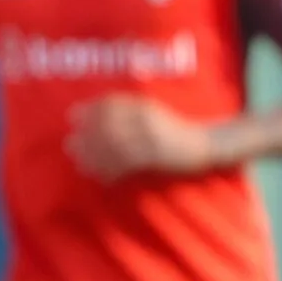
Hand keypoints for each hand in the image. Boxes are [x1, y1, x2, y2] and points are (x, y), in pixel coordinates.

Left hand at [68, 96, 220, 180]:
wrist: (211, 144)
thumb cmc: (179, 130)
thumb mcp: (155, 114)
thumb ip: (131, 111)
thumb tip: (95, 112)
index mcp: (146, 106)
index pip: (111, 103)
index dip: (90, 109)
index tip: (73, 116)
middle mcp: (146, 119)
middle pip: (107, 124)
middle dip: (87, 134)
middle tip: (71, 144)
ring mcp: (151, 138)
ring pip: (114, 146)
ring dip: (95, 155)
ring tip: (80, 161)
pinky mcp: (156, 156)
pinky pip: (127, 164)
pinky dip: (112, 171)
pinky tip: (103, 177)